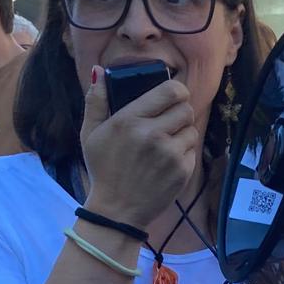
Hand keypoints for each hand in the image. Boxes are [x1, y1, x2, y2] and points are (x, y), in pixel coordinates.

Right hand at [78, 65, 200, 231]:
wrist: (117, 212)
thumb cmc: (103, 170)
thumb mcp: (90, 134)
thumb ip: (96, 101)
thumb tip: (100, 71)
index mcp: (130, 120)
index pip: (171, 91)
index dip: (177, 90)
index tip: (172, 96)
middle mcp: (152, 134)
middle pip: (186, 108)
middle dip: (179, 111)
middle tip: (168, 121)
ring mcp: (170, 154)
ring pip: (192, 129)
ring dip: (182, 132)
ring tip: (166, 143)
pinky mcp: (182, 171)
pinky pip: (193, 150)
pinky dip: (184, 152)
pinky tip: (167, 160)